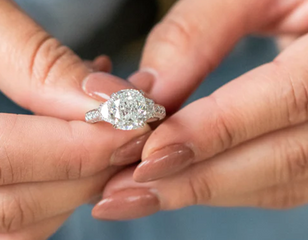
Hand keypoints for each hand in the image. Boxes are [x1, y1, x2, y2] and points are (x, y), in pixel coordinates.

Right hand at [0, 0, 149, 236]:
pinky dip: (41, 197)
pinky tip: (60, 151)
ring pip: (8, 230)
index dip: (78, 146)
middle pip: (9, 208)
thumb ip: (28, 56)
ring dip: (69, 190)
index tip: (135, 121)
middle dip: (86, 173)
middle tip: (129, 131)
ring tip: (99, 137)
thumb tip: (105, 98)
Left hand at [92, 0, 307, 219]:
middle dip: (197, 179)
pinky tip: (178, 184)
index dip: (215, 131)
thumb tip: (147, 91)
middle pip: (283, 157)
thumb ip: (197, 33)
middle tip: (124, 192)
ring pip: (278, 180)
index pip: (288, 98)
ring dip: (203, 191)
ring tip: (137, 196)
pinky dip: (222, 186)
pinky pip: (276, 181)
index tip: (150, 153)